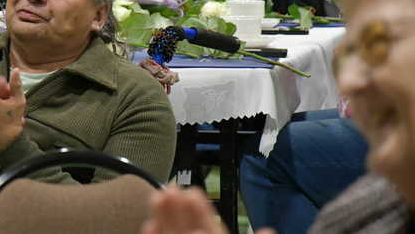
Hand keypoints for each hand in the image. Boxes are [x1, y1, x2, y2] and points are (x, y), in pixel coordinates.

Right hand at [142, 186, 273, 233]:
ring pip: (171, 233)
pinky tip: (149, 224)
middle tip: (171, 187)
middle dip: (178, 208)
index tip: (193, 192)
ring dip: (162, 216)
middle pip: (186, 228)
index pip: (211, 228)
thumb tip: (268, 230)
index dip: (202, 210)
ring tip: (158, 196)